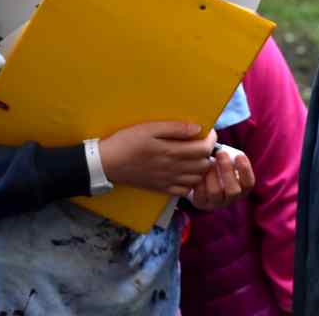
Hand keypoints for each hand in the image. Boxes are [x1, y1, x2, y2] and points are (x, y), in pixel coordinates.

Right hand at [99, 122, 214, 196]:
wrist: (108, 163)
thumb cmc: (127, 141)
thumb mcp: (149, 128)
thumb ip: (174, 128)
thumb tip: (197, 128)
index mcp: (172, 152)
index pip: (203, 149)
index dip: (211, 139)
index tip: (208, 131)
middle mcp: (174, 169)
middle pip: (204, 165)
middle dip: (207, 153)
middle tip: (201, 142)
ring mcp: (168, 181)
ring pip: (197, 179)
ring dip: (201, 168)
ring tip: (194, 156)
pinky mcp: (162, 188)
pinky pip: (185, 190)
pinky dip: (190, 182)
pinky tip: (184, 172)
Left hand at [188, 146, 254, 210]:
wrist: (197, 173)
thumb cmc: (216, 161)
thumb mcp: (226, 157)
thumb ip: (229, 154)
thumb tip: (225, 148)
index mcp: (241, 188)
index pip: (248, 183)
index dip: (245, 170)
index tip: (238, 155)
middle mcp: (230, 198)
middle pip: (234, 191)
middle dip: (227, 170)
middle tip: (221, 153)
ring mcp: (215, 202)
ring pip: (216, 192)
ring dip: (211, 174)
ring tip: (207, 161)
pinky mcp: (201, 203)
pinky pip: (200, 195)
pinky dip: (199, 180)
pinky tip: (197, 170)